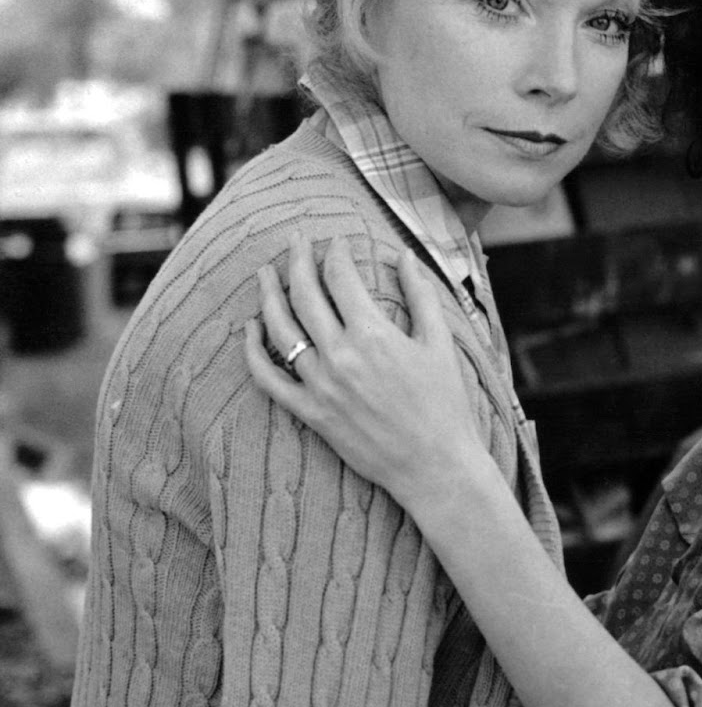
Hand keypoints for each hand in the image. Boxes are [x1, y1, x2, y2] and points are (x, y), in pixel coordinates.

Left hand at [245, 235, 484, 511]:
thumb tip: (404, 254)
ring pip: (281, 329)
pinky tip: (250, 329)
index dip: (337, 253)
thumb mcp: (440, 344)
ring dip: (269, 295)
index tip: (338, 242)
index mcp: (373, 335)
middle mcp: (341, 356)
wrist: (435, 466)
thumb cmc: (446, 405)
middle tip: (296, 240)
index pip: (341, 277)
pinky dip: (253, 351)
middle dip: (298, 260)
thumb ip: (420, 295)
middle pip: (306, 294)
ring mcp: (321, 386)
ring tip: (265, 273)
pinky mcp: (311, 413)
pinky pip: (269, 379)